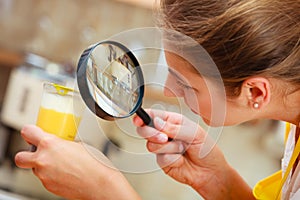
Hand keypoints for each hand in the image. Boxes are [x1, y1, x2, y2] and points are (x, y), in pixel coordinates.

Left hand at [15, 125, 139, 199]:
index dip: (29, 132)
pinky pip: (44, 178)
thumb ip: (62, 144)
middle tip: (37, 152)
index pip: (27, 132)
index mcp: (50, 144)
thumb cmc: (93, 163)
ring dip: (42, 166)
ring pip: (34, 169)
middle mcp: (43, 159)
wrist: (98, 183)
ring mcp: (44, 175)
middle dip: (26, 155)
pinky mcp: (48, 186)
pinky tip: (65, 174)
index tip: (32, 133)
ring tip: (59, 165)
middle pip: (20, 157)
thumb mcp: (77, 145)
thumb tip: (59, 145)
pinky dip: (51, 176)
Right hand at [133, 109, 252, 198]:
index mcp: (173, 121)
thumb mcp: (194, 133)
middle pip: (145, 130)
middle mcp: (165, 133)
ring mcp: (163, 148)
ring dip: (169, 148)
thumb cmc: (206, 149)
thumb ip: (175, 128)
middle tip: (165, 138)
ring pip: (151, 145)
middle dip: (153, 134)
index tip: (138, 120)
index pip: (153, 115)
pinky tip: (181, 160)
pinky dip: (173, 160)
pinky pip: (160, 159)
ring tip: (182, 149)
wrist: (210, 172)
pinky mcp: (162, 161)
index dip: (143, 116)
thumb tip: (157, 122)